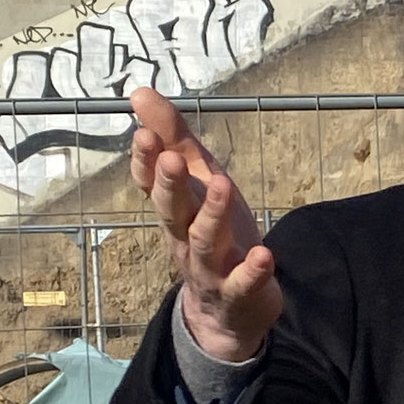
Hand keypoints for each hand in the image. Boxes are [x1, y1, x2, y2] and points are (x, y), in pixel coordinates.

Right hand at [130, 86, 281, 362]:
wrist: (227, 311)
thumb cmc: (212, 233)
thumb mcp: (198, 182)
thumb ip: (174, 139)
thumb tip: (139, 92)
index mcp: (174, 210)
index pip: (152, 184)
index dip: (146, 162)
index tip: (144, 134)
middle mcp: (184, 237)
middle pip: (172, 210)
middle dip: (169, 184)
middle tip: (171, 158)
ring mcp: (210, 268)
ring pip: (203, 242)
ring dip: (212, 215)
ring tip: (223, 185)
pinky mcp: (238, 293)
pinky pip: (242, 283)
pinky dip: (252, 271)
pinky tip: (264, 255)